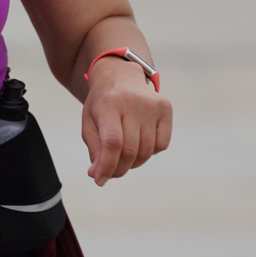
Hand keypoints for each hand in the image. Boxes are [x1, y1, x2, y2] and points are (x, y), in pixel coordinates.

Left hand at [82, 59, 171, 185]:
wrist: (120, 76)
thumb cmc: (102, 105)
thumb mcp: (89, 123)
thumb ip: (94, 150)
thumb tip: (98, 176)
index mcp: (108, 103)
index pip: (112, 142)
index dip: (107, 166)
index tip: (100, 180)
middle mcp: (132, 102)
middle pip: (130, 150)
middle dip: (118, 169)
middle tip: (110, 172)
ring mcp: (152, 104)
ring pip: (146, 152)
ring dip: (133, 163)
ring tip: (122, 158)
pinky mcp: (165, 108)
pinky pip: (161, 145)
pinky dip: (149, 153)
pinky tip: (139, 143)